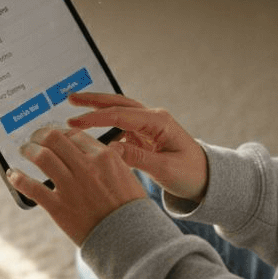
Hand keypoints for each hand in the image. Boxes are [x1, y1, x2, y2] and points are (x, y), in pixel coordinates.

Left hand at [7, 125, 146, 245]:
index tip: (55, 138)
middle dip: (40, 135)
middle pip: (54, 138)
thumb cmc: (128, 207)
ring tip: (24, 150)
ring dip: (28, 150)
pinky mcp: (59, 206)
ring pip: (41, 156)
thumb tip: (92, 150)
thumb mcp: (125, 175)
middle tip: (34, 138)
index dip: (61, 133)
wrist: (128, 238)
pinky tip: (12, 174)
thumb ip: (108, 160)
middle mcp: (86, 167)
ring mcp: (71, 186)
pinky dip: (18, 179)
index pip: (74, 135)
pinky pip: (32, 187)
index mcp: (104, 157)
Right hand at [65, 92, 208, 202]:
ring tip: (74, 106)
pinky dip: (103, 123)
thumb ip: (138, 158)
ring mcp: (148, 126)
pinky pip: (121, 125)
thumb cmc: (191, 174)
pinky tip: (88, 128)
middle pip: (118, 104)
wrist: (207, 179)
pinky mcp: (145, 135)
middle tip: (69, 99)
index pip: (121, 115)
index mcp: (159, 122)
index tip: (74, 122)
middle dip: (93, 100)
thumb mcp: (165, 169)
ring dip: (97, 108)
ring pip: (118, 111)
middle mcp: (153, 119)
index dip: (96, 118)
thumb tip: (109, 149)